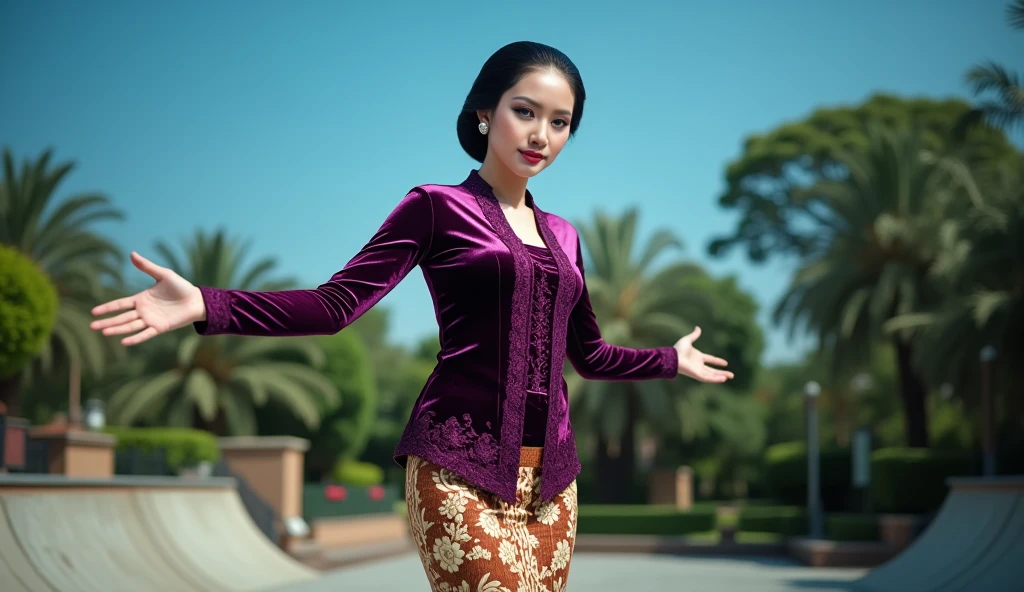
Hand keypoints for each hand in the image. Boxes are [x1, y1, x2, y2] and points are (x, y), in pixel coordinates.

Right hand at [90, 251, 204, 346]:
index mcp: (141, 299)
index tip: (93, 312)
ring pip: (130, 326)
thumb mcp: (163, 274)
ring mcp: (151, 320)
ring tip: (103, 332)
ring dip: (117, 329)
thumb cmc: (181, 287)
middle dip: (107, 322)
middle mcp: (143, 311)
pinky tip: (123, 342)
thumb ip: (147, 266)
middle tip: (91, 326)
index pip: (120, 304)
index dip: (107, 307)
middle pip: (121, 317)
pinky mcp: (160, 328)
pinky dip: (135, 338)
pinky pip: (145, 334)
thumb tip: (131, 253)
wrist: (197, 300)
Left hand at [673, 326, 733, 382]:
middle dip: (722, 373)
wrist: (672, 357)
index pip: (710, 360)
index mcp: (698, 357)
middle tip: (731, 375)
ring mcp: (698, 371)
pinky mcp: (697, 375)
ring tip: (730, 377)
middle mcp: (699, 365)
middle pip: (713, 370)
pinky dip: (715, 379)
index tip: (725, 363)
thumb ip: (694, 335)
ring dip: (720, 376)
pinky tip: (723, 379)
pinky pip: (708, 378)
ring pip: (712, 375)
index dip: (718, 361)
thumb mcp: (688, 340)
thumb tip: (698, 327)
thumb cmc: (678, 349)